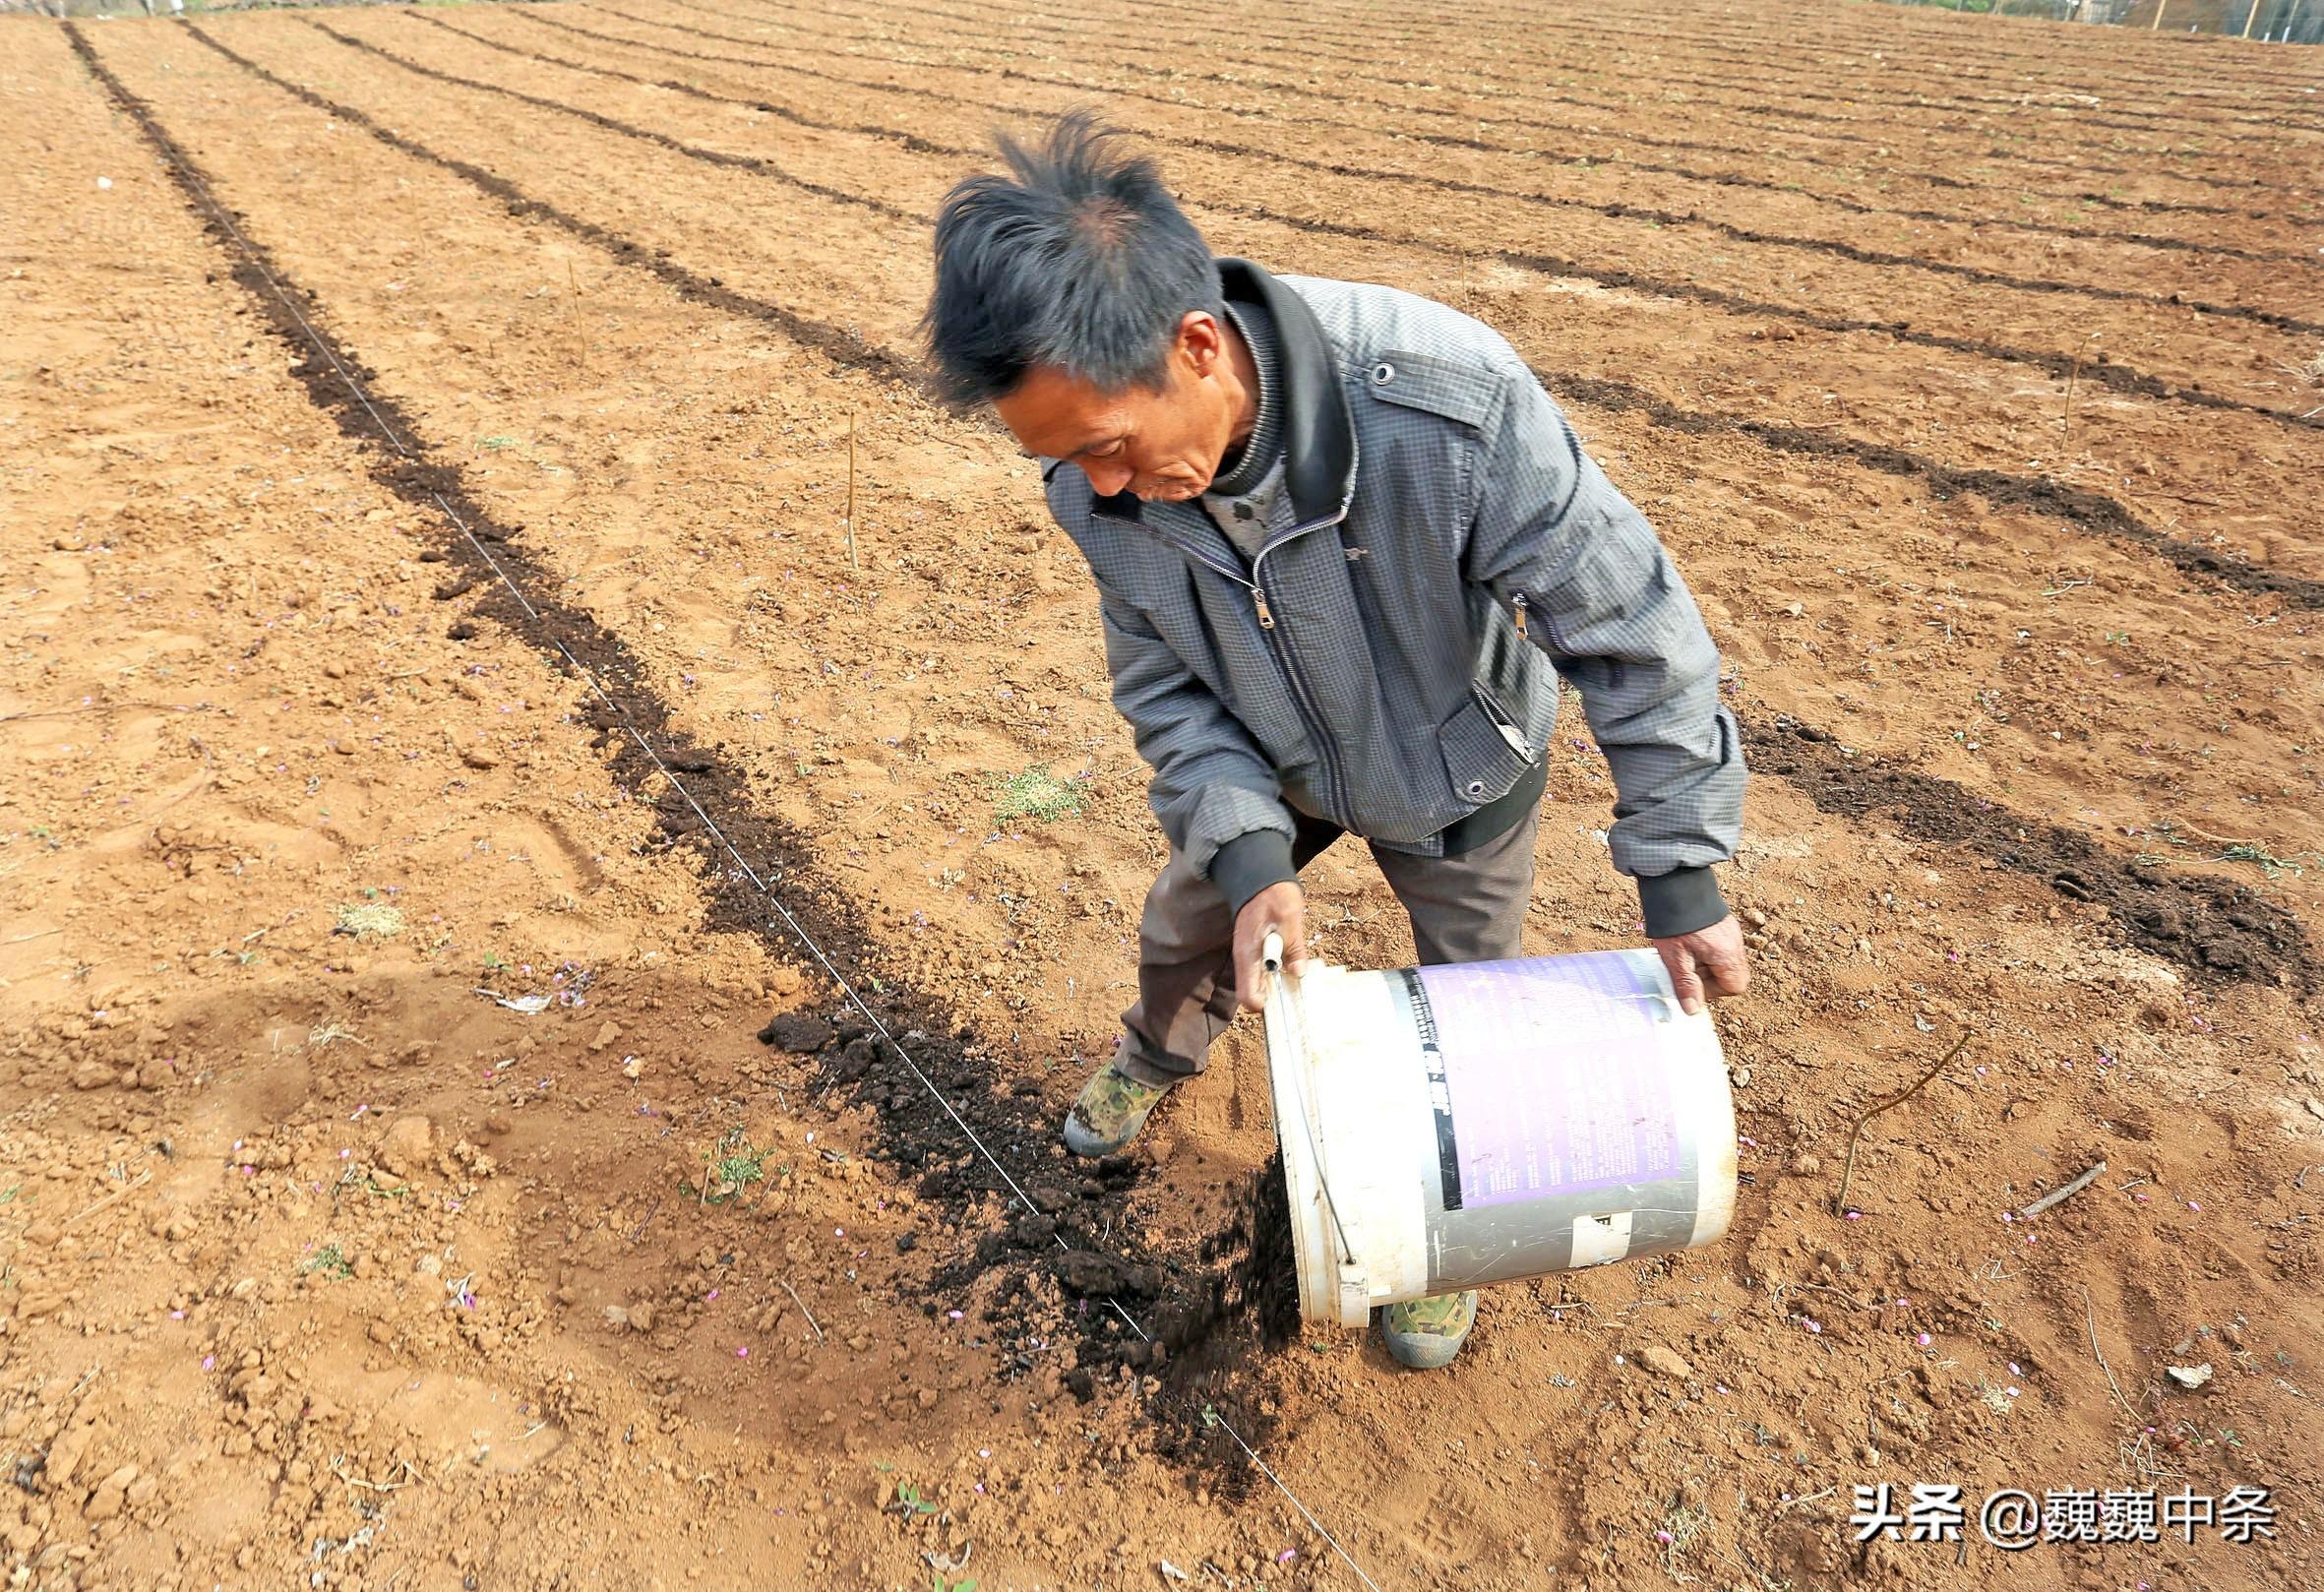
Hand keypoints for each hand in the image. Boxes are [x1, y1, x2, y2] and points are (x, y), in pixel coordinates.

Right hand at [1234, 881, 1308, 1011]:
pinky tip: (1292, 962)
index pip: (1247, 995)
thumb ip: (1294, 948)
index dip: (1265, 1005)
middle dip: (1274, 997)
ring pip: (1260, 982)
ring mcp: (1249, 956)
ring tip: (1296, 973)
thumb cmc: (1271, 895)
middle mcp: (1245, 959)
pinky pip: (1264, 970)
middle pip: (1254, 993)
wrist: (1259, 878)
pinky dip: (1278, 972)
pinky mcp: (1255, 951)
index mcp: (1248, 954)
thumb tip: (1298, 972)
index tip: (1284, 1002)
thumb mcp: (1290, 919)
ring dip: (1277, 983)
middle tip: (1296, 989)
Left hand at [1652, 913, 1749, 1016]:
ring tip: (1683, 954)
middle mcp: (1734, 943)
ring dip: (1706, 964)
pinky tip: (1687, 942)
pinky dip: (1706, 950)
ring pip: (1725, 960)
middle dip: (1710, 978)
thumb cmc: (1675, 920)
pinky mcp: (1722, 923)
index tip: (1693, 985)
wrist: (1675, 883)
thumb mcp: (1675, 957)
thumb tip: (1693, 1010)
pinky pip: (1720, 945)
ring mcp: (1730, 931)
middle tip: (1686, 970)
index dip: (1714, 991)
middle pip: (1732, 974)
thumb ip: (1686, 985)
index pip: (1735, 986)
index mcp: (1727, 954)